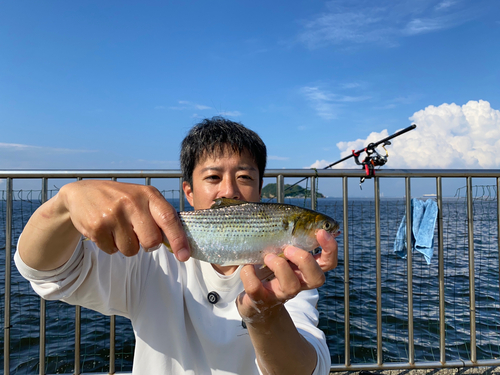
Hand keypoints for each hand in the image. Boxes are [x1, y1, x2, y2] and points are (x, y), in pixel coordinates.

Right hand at [62, 180, 189, 259]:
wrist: (82, 193)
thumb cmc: (121, 199)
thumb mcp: (142, 198)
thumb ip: (160, 216)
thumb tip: (179, 245)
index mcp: (148, 194)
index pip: (169, 219)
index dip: (179, 240)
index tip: (184, 256)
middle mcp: (132, 202)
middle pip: (152, 241)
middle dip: (148, 245)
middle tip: (138, 234)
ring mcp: (113, 214)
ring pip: (131, 250)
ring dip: (127, 245)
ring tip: (118, 228)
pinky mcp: (97, 226)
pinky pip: (113, 251)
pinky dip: (111, 246)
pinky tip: (106, 230)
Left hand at [236, 229, 337, 321]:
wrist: (254, 302)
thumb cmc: (270, 270)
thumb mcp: (281, 252)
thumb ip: (289, 236)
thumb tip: (292, 214)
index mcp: (305, 269)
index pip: (328, 261)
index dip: (330, 248)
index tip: (322, 232)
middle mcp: (298, 283)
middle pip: (317, 278)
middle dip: (305, 260)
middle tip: (289, 248)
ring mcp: (279, 293)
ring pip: (292, 286)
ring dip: (280, 267)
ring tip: (268, 256)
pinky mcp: (260, 300)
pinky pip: (256, 289)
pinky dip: (250, 275)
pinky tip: (247, 266)